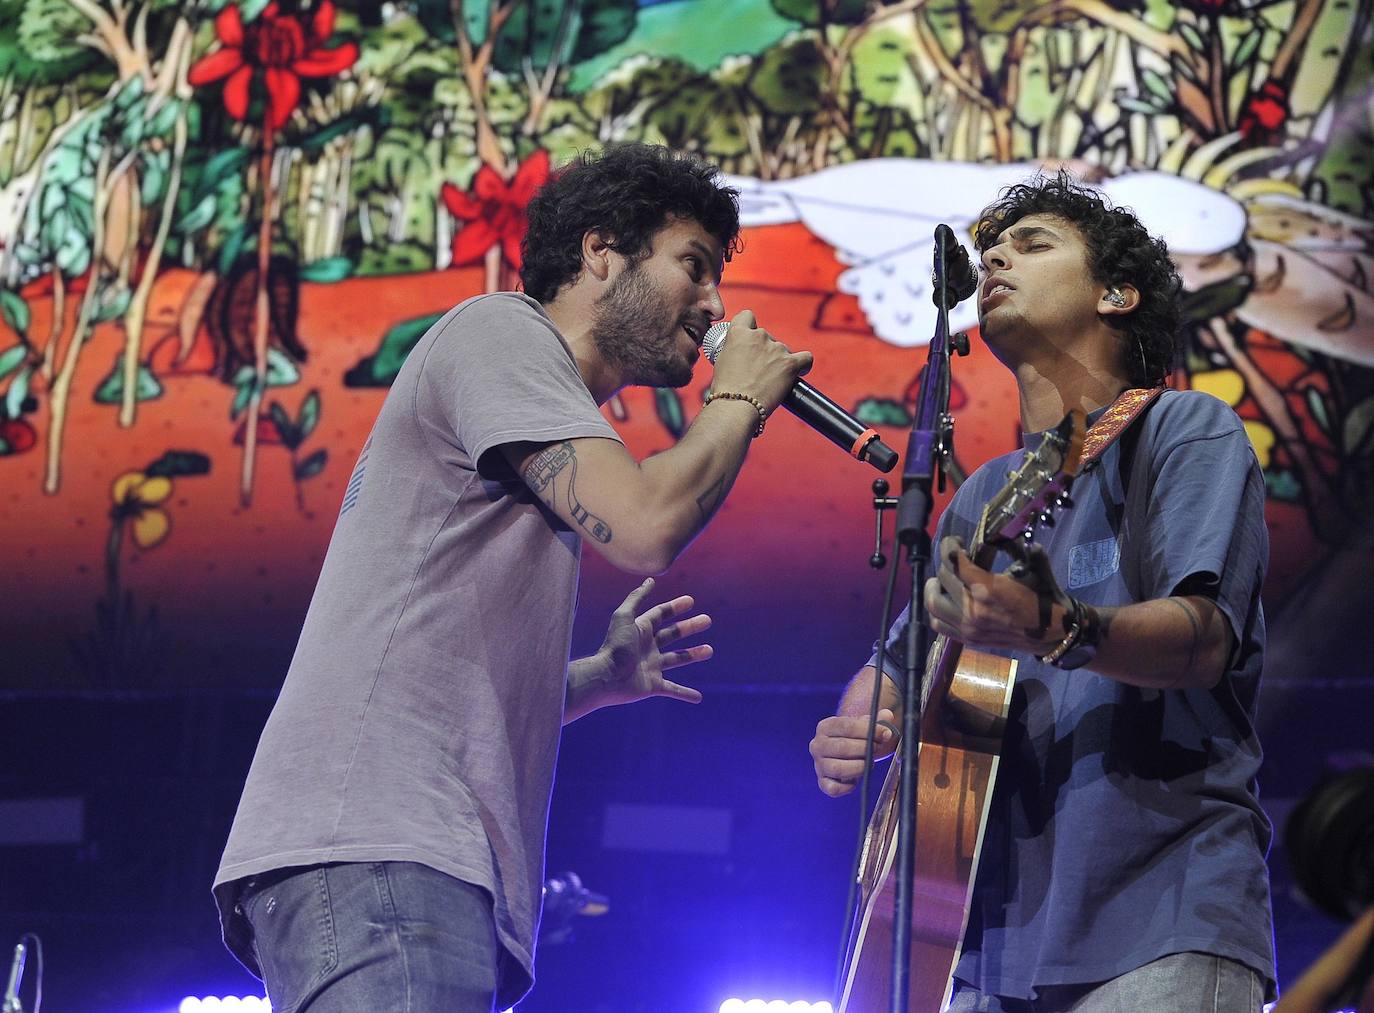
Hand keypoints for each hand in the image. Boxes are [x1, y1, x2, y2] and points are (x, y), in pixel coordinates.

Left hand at [589, 578, 712, 707]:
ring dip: (693, 655)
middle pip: (672, 635)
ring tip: (709, 651)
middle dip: (689, 628)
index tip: (690, 601)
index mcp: (641, 630)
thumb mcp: (624, 616)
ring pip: (677, 660)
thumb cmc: (614, 646)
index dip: (675, 607)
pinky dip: (684, 693)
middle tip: (707, 620)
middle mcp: (647, 647)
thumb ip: (636, 598)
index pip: (661, 615)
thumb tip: (650, 580)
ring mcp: (651, 667)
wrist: (606, 677)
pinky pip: (672, 690)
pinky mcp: (653, 685)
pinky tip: (697, 697)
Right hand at [710, 309, 812, 414]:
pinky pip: (805, 358)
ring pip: (783, 350)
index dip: (749, 328)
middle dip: (764, 351)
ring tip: (770, 380)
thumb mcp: (721, 360)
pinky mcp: (790, 364)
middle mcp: (759, 336)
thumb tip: (741, 354)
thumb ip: (734, 349)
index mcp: (739, 333)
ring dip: (779, 361)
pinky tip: (797, 372)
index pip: (747, 316)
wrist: (735, 407)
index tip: (749, 341)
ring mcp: (776, 349)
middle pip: (767, 337)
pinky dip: (803, 365)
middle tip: (758, 371)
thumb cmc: (726, 389)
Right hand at [810, 708, 898, 796]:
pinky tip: (856, 781)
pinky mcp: (822, 782)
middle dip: (865, 748)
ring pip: (837, 769)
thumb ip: (878, 720)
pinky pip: (832, 788)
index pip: (845, 726)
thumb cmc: (856, 738)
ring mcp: (819, 764)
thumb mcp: (865, 725)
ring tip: (869, 764)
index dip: (868, 730)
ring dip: (858, 767)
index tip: (885, 733)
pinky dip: (847, 787)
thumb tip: (887, 715)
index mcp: (825, 727)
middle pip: (842, 747)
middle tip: (878, 748)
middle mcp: (818, 745)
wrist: (845, 752)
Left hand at [923, 535, 1071, 654]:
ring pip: (933, 603)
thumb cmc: (1044, 595)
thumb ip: (1016, 546)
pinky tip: (948, 601)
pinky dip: (937, 611)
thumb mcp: (1033, 565)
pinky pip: (938, 624)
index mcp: (987, 588)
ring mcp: (968, 627)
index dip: (950, 546)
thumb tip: (1002, 531)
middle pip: (942, 578)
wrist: (1054, 631)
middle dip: (947, 563)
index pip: (954, 561)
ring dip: (935, 587)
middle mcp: (972, 609)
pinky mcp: (969, 639)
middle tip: (956, 559)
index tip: (955, 541)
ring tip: (943, 580)